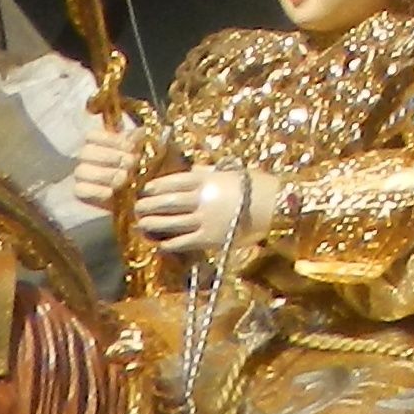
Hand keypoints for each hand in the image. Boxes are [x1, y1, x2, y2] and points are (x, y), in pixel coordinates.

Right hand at [66, 120, 144, 214]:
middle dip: (111, 156)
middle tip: (131, 162)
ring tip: (124, 177)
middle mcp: (82, 160)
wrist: (127, 206)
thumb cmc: (132, 175)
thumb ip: (134, 142)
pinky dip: (97, 191)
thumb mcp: (134, 156)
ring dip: (106, 173)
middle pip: (86, 152)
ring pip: (81, 170)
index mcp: (95, 146)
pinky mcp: (77, 196)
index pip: (91, 136)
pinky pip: (80, 190)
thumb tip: (141, 131)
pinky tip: (111, 192)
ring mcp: (77, 178)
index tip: (130, 146)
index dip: (110, 139)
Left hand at [133, 167, 255, 260]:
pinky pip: (183, 242)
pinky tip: (160, 243)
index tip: (146, 188)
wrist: (276, 207)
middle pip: (168, 202)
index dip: (157, 185)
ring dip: (153, 223)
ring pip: (170, 222)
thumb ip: (210, 172)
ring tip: (142, 223)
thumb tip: (194, 170)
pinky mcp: (209, 239)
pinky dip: (169, 243)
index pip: (175, 182)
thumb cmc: (257, 186)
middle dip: (149, 204)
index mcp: (208, 181)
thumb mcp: (233, 173)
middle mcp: (203, 200)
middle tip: (137, 207)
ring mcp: (204, 220)